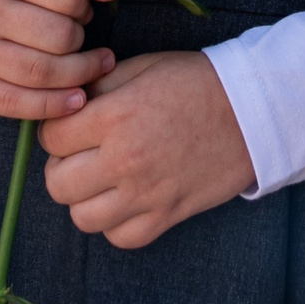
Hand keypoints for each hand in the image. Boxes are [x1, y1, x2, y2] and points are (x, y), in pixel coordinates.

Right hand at [0, 0, 120, 119]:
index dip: (84, 5)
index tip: (81, 11)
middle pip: (58, 36)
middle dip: (81, 41)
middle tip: (81, 40)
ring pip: (40, 73)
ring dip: (78, 75)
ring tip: (92, 68)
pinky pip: (16, 103)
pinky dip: (53, 105)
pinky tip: (76, 99)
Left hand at [39, 50, 253, 247]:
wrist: (253, 110)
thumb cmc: (197, 82)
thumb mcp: (143, 66)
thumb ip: (99, 84)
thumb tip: (68, 99)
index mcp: (114, 117)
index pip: (51, 137)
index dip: (56, 129)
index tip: (71, 125)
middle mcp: (124, 160)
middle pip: (57, 183)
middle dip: (63, 166)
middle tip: (82, 153)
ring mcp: (146, 194)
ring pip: (82, 218)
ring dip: (85, 199)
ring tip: (102, 179)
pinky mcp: (167, 215)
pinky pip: (120, 237)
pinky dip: (116, 224)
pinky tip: (126, 200)